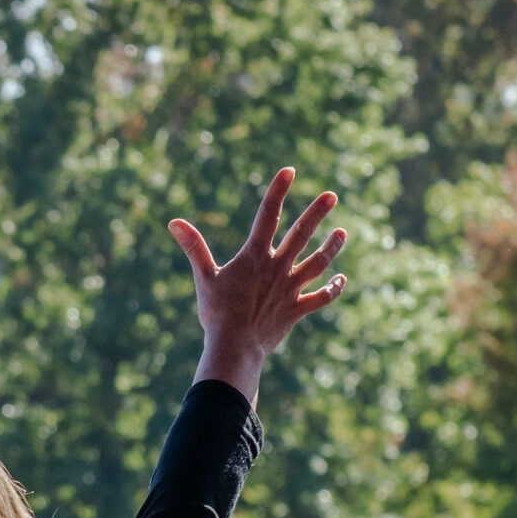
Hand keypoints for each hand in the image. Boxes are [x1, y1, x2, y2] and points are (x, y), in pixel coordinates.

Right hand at [169, 167, 348, 405]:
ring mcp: (290, 289)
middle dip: (317, 213)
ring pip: (318, 263)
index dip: (278, 191)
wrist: (235, 346)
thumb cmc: (216, 312)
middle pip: (301, 234)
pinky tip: (342, 279)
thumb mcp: (203, 277)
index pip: (267, 215)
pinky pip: (321, 297)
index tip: (290, 171)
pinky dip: (333, 288)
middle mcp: (277, 268)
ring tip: (342, 233)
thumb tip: (174, 222)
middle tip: (332, 195)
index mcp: (255, 256)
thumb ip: (193, 247)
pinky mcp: (297, 309)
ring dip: (331, 247)